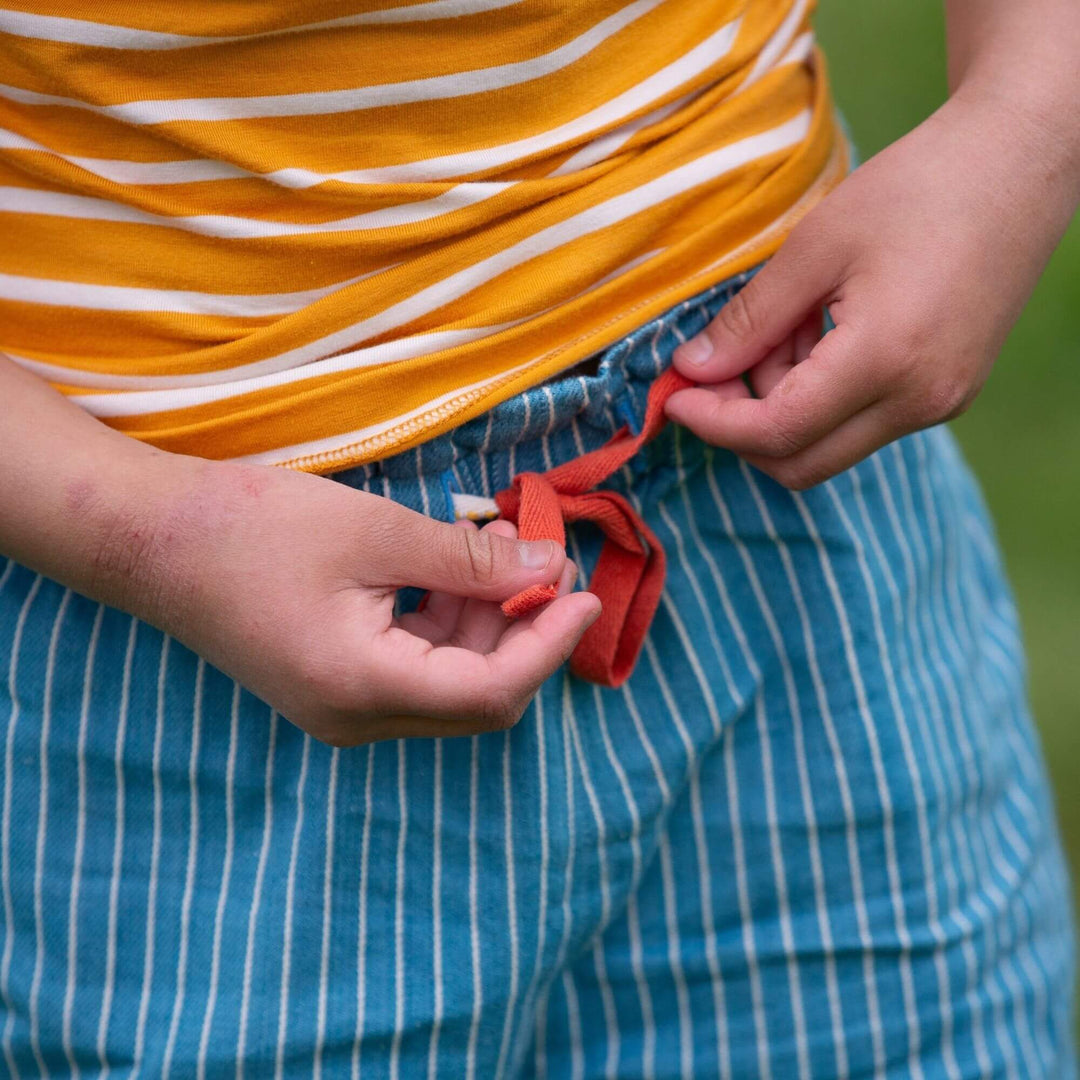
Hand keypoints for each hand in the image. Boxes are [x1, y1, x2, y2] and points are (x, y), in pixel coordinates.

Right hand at [132, 459, 599, 744]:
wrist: (151, 540)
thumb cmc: (252, 528)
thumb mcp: (375, 532)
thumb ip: (469, 559)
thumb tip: (549, 567)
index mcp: (363, 688)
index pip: (492, 692)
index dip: (550, 644)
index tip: (586, 592)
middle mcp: (356, 718)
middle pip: (477, 695)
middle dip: (525, 630)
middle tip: (547, 556)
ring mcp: (342, 708)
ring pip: (450, 681)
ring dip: (488, 620)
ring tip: (502, 542)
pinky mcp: (333, 685)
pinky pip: (415, 667)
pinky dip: (450, 622)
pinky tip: (458, 566)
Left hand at [665, 93, 1078, 488]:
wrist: (1019, 164)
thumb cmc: (919, 188)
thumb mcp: (815, 246)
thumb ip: (750, 320)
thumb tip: (692, 369)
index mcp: (886, 361)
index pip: (777, 432)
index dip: (713, 422)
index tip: (673, 395)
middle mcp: (920, 400)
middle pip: (801, 461)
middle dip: (742, 426)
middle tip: (714, 368)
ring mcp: (940, 403)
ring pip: (828, 444)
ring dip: (781, 405)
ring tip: (782, 324)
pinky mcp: (947, 394)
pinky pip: (862, 422)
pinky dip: (819, 395)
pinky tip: (816, 333)